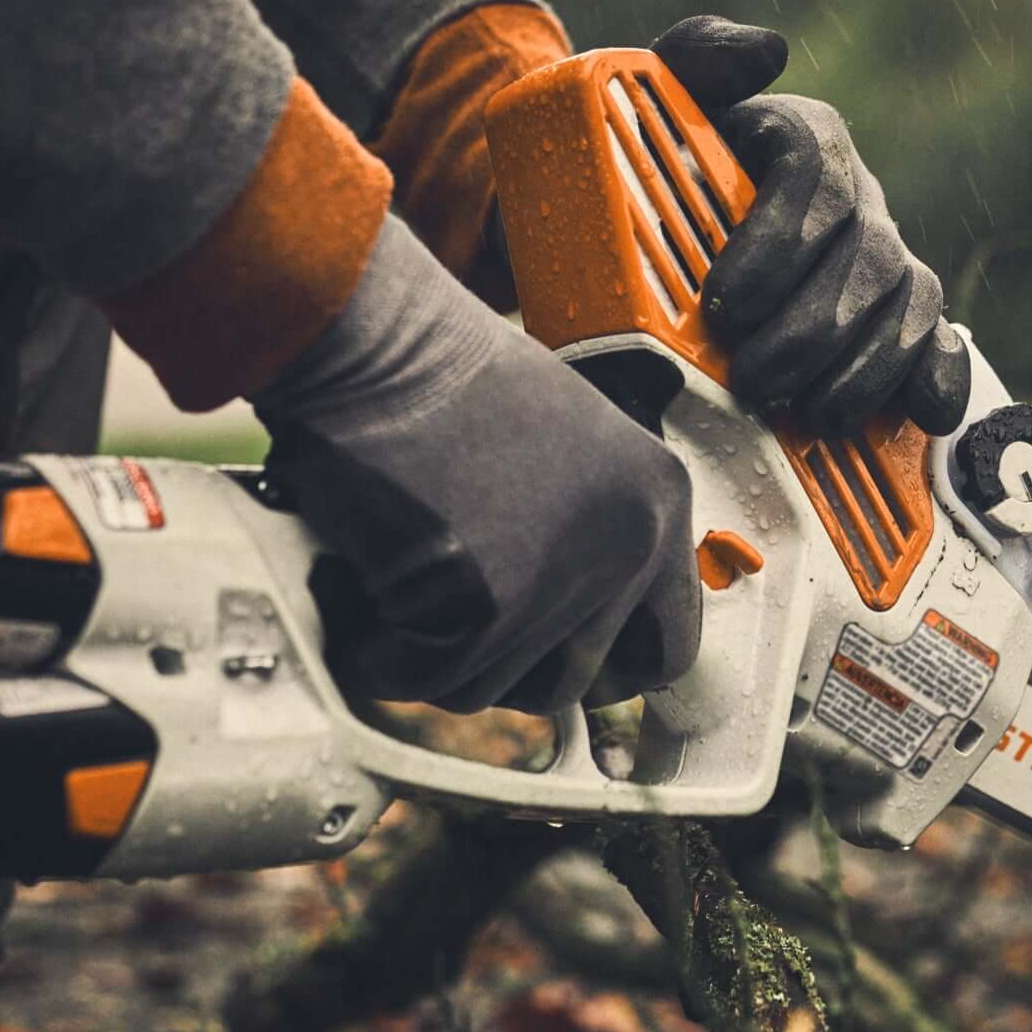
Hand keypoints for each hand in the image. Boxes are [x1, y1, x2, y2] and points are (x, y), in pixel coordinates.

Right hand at [255, 216, 699, 713]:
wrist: (373, 342)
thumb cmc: (438, 378)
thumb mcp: (560, 448)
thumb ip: (584, 531)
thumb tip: (563, 627)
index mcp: (659, 500)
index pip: (669, 646)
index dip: (602, 668)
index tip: (553, 665)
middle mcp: (631, 544)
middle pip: (570, 682)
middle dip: (500, 666)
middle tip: (446, 621)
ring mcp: (566, 579)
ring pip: (492, 689)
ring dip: (432, 657)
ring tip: (395, 586)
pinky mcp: (492, 607)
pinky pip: (429, 681)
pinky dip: (381, 657)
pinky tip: (362, 599)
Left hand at [650, 16, 971, 436]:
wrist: (670, 211)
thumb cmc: (666, 158)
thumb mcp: (665, 98)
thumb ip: (702, 58)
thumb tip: (767, 53)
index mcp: (808, 140)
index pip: (813, 184)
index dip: (775, 247)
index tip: (721, 304)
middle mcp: (859, 197)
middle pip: (864, 262)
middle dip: (809, 331)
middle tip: (751, 378)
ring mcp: (886, 258)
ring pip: (904, 309)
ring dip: (860, 370)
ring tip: (806, 414)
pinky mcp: (902, 314)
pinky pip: (939, 341)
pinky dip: (938, 378)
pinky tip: (924, 416)